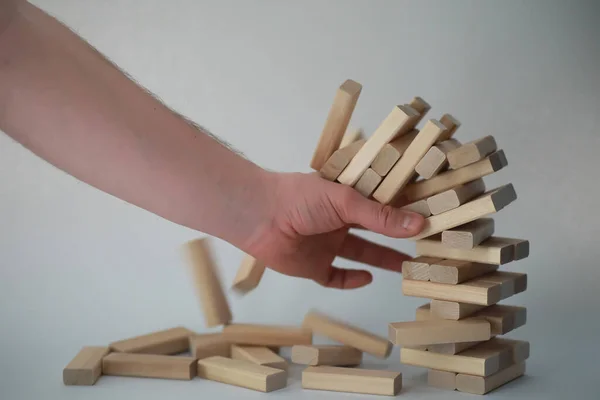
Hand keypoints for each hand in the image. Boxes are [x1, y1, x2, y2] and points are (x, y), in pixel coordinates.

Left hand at [242, 171, 424, 288]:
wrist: (259, 217)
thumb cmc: (301, 199)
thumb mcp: (345, 201)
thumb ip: (380, 215)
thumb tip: (418, 224)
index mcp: (346, 199)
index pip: (381, 204)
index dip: (403, 211)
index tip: (430, 217)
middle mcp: (339, 221)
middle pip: (376, 231)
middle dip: (398, 238)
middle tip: (426, 245)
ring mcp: (327, 244)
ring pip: (361, 254)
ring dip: (383, 260)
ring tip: (409, 266)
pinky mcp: (313, 266)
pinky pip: (336, 277)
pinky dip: (351, 280)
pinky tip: (368, 279)